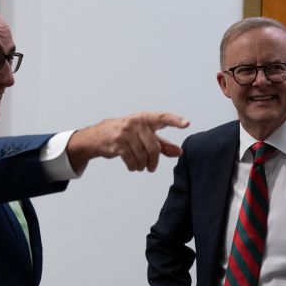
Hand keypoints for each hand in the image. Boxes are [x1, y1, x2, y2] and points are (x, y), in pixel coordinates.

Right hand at [66, 112, 188, 172]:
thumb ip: (162, 144)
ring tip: (140, 166)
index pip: (163, 118)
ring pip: (142, 156)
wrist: (98, 136)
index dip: (175, 121)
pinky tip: (133, 166)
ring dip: (142, 165)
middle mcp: (136, 122)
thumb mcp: (144, 136)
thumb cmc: (125, 134)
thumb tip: (178, 152)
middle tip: (152, 167)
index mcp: (145, 118)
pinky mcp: (117, 143)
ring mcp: (126, 132)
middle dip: (154, 161)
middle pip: (154, 147)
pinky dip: (134, 167)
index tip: (187, 124)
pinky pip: (132, 160)